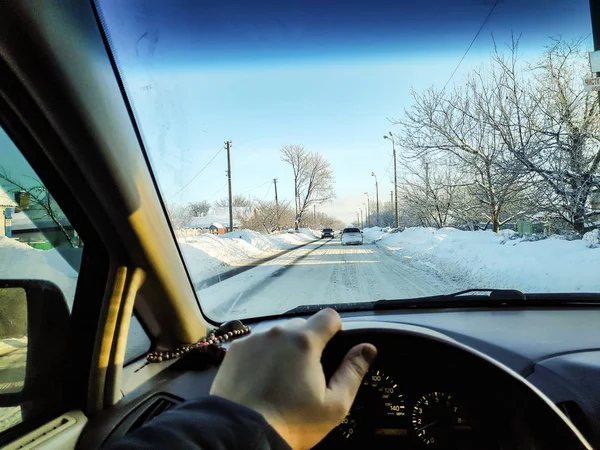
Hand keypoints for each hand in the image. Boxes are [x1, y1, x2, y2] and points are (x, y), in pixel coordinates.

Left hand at [210, 308, 376, 449]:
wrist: (242, 434)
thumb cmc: (293, 421)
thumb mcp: (334, 405)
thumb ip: (353, 371)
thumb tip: (368, 348)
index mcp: (305, 340)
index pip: (329, 316)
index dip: (335, 330)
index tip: (332, 352)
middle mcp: (277, 332)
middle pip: (302, 325)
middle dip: (308, 343)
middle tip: (306, 374)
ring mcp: (253, 339)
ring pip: (277, 334)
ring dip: (284, 348)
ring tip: (280, 379)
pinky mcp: (234, 350)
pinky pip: (256, 344)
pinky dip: (262, 356)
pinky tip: (260, 379)